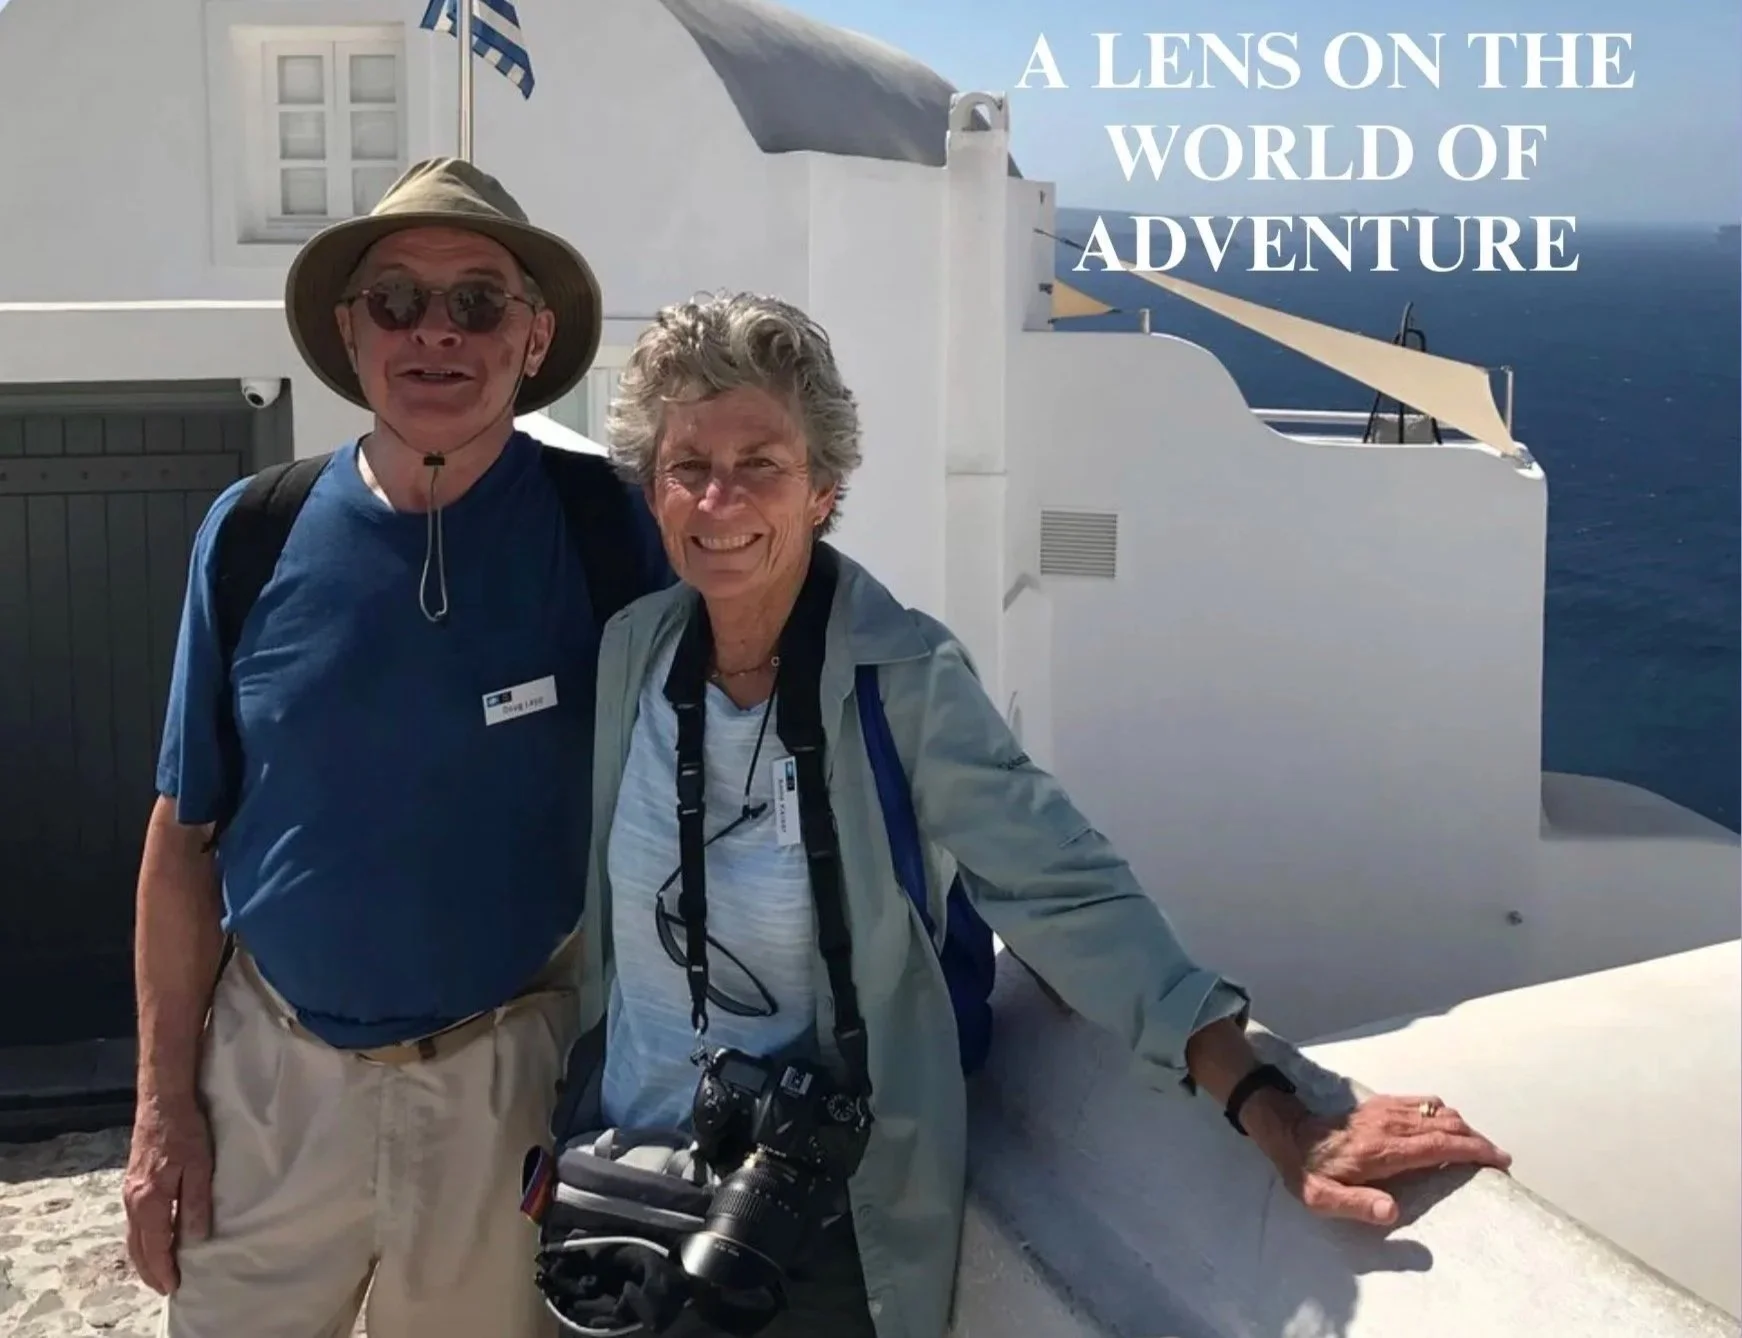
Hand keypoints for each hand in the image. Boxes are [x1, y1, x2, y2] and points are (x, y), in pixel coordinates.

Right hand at [123, 1093, 213, 1292]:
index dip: (164, 1268)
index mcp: (149, 1200)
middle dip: (149, 1270)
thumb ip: (195, 1203)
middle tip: (164, 1288)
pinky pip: (133, 1221)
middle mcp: (133, 1200)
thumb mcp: (199, 1167)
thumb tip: (194, 1238)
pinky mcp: (132, 1181)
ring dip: (143, 1256)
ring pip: (132, 1235)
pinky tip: (150, 1239)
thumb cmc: (185, 1131)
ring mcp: (129, 1191)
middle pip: (137, 1246)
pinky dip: (141, 1238)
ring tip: (157, 1271)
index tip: (173, 1287)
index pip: (155, 1246)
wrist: (162, 1101)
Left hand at [1247, 1090, 1511, 1226]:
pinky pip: (1422, 1102)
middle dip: (1477, 1141)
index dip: (1473, 1151)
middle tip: (1499, 1158)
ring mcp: (1386, 1109)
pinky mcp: (1380, 1103)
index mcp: (1383, 1150)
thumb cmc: (1306, 1170)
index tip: (1498, 1160)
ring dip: (1463, 1127)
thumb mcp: (1322, 1198)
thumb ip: (1358, 1205)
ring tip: (1479, 1147)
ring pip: (1437, 1111)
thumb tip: (1395, 1212)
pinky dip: (1444, 1114)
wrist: (1286, 1130)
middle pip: (1446, 1125)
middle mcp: (1390, 1124)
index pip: (1439, 1145)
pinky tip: (1450, 1126)